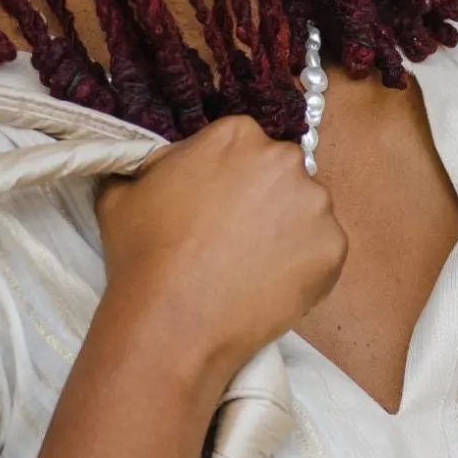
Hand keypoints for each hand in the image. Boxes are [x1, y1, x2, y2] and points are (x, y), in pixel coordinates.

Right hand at [97, 114, 348, 394]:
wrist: (172, 323)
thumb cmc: (143, 257)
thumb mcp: (124, 193)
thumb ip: (150, 167)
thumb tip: (157, 168)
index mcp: (236, 135)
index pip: (244, 147)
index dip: (230, 179)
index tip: (217, 208)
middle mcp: (283, 159)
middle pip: (281, 174)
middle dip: (264, 200)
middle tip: (235, 240)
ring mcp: (315, 204)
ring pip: (306, 212)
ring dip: (286, 233)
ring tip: (251, 268)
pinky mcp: (333, 248)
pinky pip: (321, 253)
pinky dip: (303, 269)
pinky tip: (269, 287)